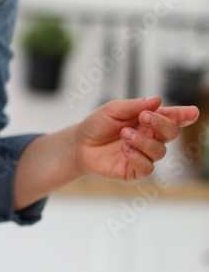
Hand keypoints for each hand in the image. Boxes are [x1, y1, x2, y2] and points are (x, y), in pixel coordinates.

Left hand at [74, 95, 199, 180]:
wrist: (79, 144)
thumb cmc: (98, 124)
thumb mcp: (113, 110)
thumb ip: (134, 106)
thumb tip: (156, 100)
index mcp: (149, 120)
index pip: (172, 117)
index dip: (184, 115)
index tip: (192, 112)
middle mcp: (151, 137)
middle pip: (172, 133)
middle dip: (162, 123)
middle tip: (144, 117)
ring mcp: (144, 155)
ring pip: (160, 151)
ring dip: (144, 141)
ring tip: (124, 134)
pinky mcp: (135, 170)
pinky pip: (147, 168)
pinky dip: (137, 157)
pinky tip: (124, 149)